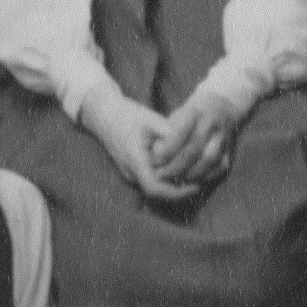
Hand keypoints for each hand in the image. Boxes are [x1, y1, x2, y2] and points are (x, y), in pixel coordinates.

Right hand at [84, 92, 199, 201]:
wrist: (103, 114)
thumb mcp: (151, 119)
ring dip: (175, 186)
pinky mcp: (133, 171)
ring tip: (196, 176)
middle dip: (180, 191)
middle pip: (158, 192)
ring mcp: (130, 173)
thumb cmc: (127, 115)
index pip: (155, 188)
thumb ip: (170, 133)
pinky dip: (168, 180)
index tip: (196, 185)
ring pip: (155, 188)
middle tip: (203, 182)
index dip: (177, 191)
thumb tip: (192, 144)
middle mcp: (131, 172)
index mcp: (134, 160)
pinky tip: (182, 170)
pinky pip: (152, 181)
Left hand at [146, 88, 245, 186]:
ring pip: (209, 159)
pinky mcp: (230, 149)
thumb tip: (153, 155)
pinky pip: (220, 167)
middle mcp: (211, 123)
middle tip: (161, 176)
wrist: (220, 107)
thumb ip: (164, 133)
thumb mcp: (176, 116)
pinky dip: (206, 176)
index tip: (155, 161)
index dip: (166, 150)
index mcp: (194, 112)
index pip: (179, 133)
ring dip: (191, 173)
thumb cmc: (190, 116)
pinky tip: (192, 181)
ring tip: (176, 181)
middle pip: (193, 149)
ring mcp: (223, 136)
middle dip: (175, 166)